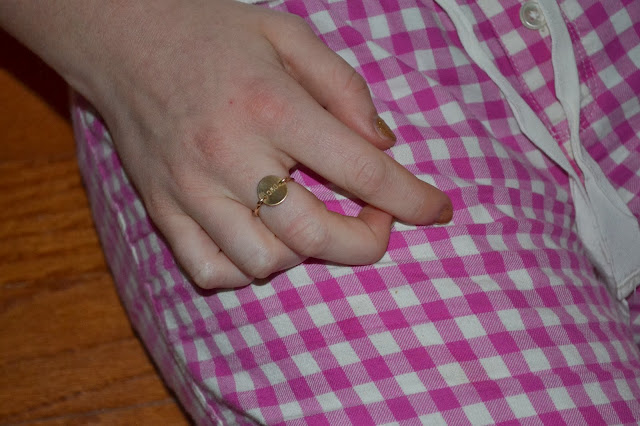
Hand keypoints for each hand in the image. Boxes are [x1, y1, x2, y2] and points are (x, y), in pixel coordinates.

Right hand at [19, 0, 452, 287]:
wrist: (123, 40)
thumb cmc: (213, 34)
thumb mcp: (289, 36)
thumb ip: (345, 88)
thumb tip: (385, 145)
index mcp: (271, 107)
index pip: (360, 170)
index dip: (411, 198)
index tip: (438, 210)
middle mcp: (230, 156)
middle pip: (314, 234)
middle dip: (366, 242)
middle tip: (378, 220)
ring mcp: (191, 190)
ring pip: (264, 261)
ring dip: (306, 253)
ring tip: (310, 220)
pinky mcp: (163, 210)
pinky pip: (210, 271)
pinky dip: (248, 271)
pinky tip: (264, 242)